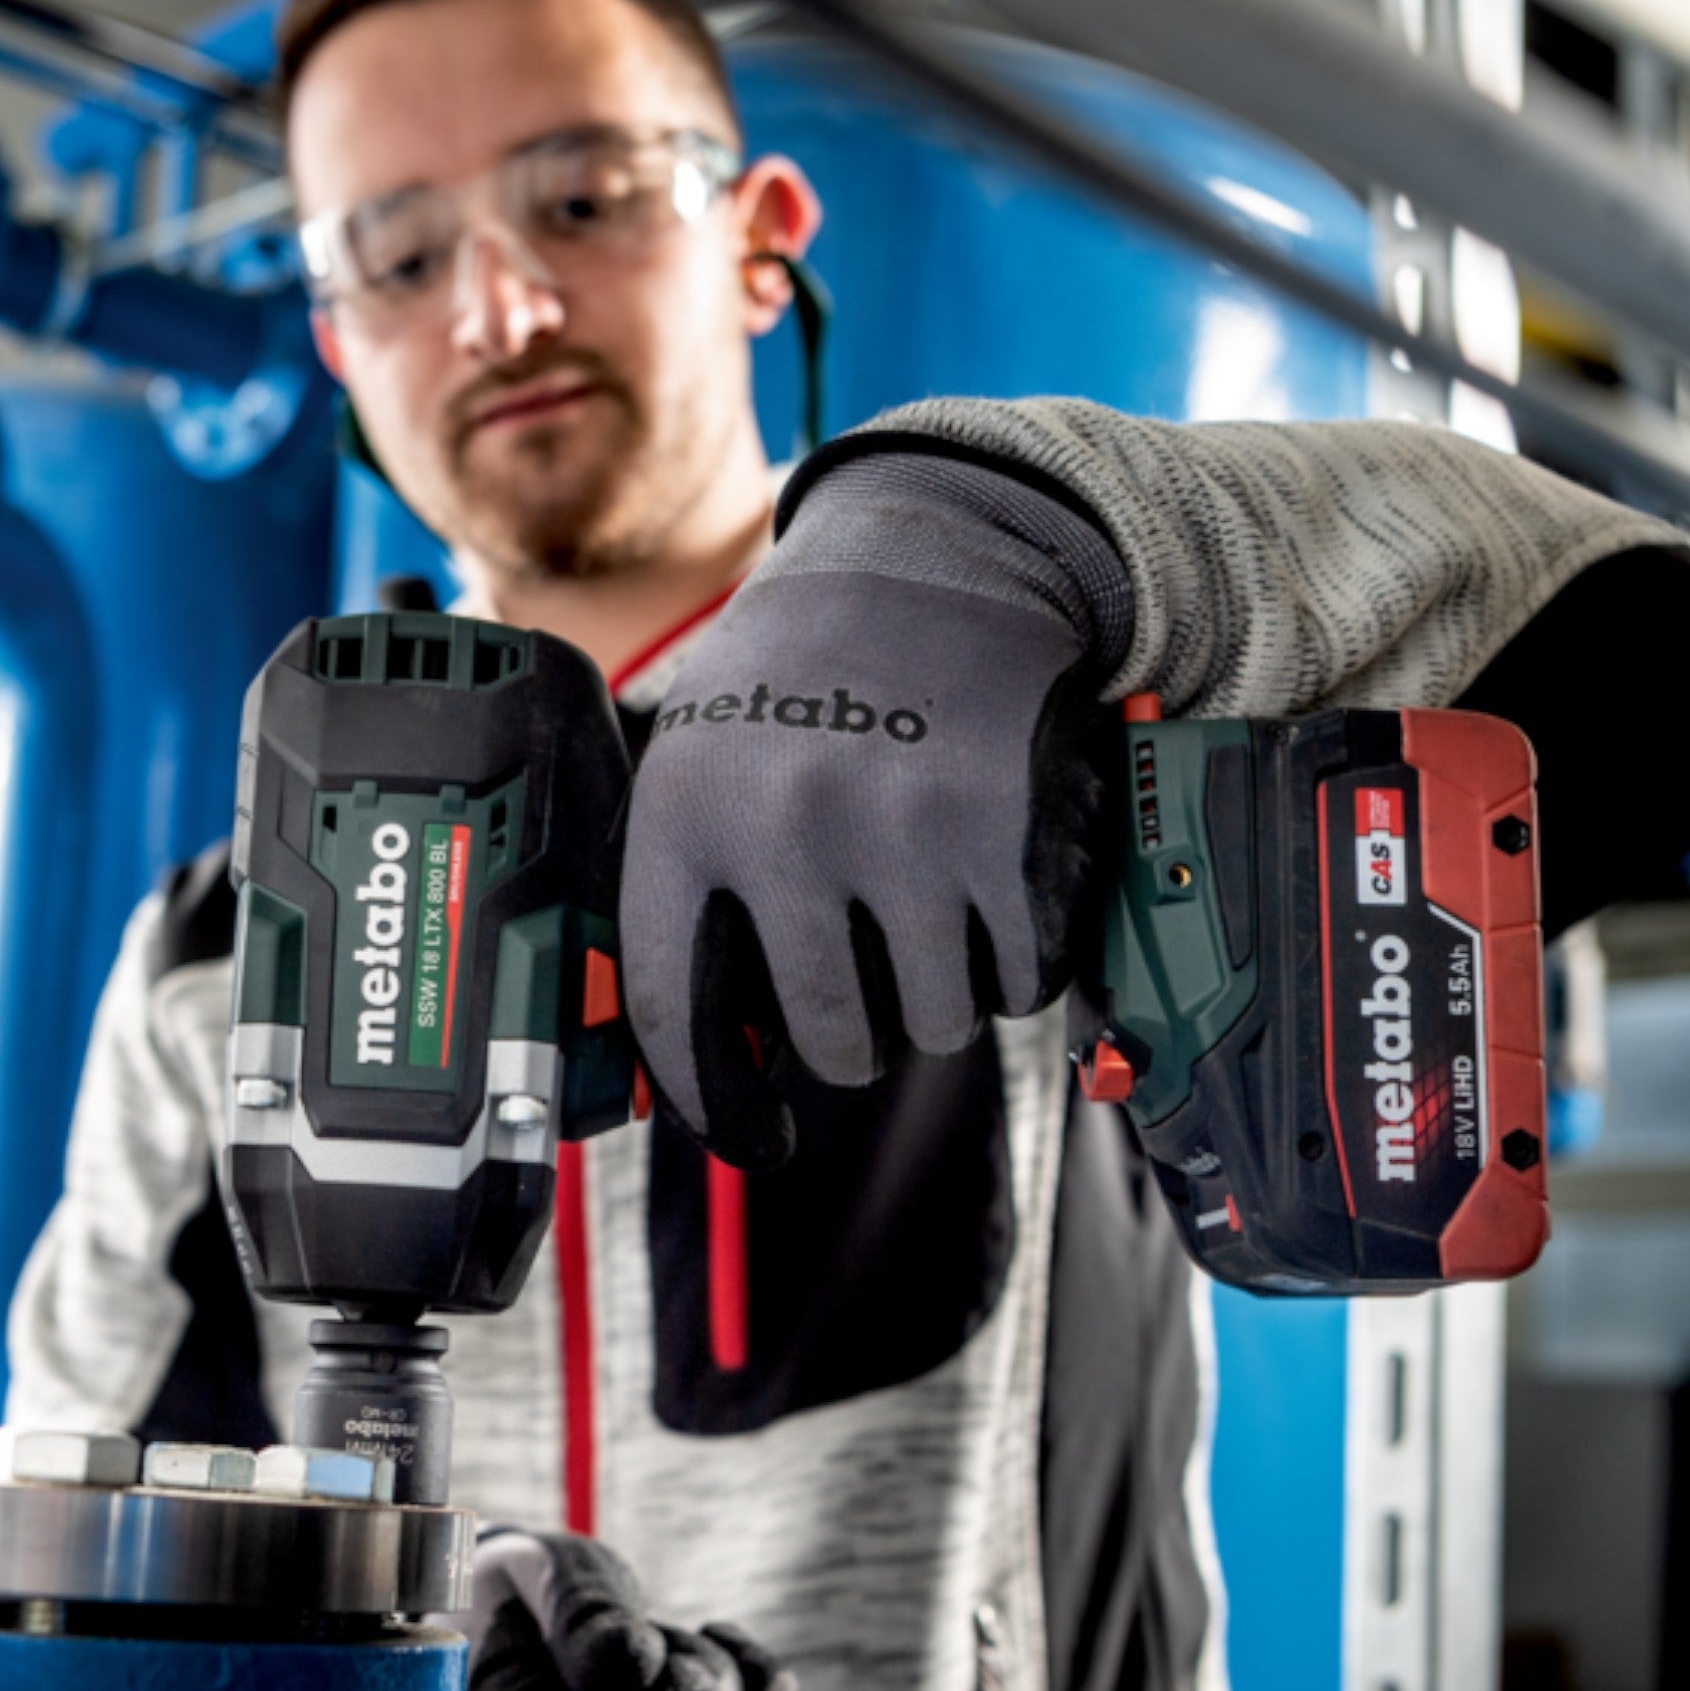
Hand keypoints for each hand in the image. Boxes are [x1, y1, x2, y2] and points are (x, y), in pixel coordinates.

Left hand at [620, 448, 1133, 1167]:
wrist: (927, 558)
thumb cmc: (801, 675)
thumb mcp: (698, 752)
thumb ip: (684, 883)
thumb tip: (677, 1048)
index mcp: (687, 813)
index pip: (672, 1004)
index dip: (711, 1096)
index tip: (749, 1133)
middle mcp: (787, 828)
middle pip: (830, 1037)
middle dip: (852, 1048)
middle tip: (861, 1023)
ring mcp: (902, 835)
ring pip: (933, 1023)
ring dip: (936, 1006)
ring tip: (926, 938)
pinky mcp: (1004, 836)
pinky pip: (1017, 982)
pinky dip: (1012, 975)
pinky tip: (988, 917)